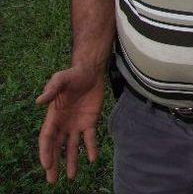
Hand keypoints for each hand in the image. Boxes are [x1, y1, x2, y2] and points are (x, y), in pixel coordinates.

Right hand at [36, 64, 104, 182]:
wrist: (91, 72)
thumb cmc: (72, 75)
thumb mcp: (60, 79)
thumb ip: (51, 90)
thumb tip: (39, 101)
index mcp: (53, 116)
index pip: (47, 138)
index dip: (45, 152)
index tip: (47, 165)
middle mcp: (63, 123)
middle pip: (57, 147)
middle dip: (54, 163)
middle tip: (52, 180)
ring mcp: (77, 124)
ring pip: (72, 147)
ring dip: (71, 161)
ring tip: (71, 176)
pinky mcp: (91, 121)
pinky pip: (90, 138)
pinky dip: (91, 148)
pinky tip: (92, 159)